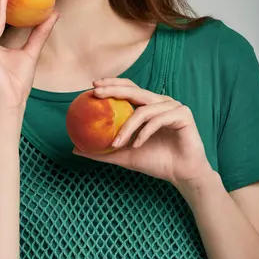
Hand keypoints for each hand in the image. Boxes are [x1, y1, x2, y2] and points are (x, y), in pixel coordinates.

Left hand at [72, 77, 213, 188]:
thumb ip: (102, 151)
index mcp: (148, 105)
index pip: (128, 88)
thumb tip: (75, 149)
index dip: (112, 84)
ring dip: (127, 127)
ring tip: (116, 143)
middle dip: (113, 89)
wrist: (182, 175)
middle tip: (96, 94)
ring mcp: (173, 106)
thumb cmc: (155, 161)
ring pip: (143, 110)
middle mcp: (160, 102)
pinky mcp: (183, 114)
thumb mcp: (123, 156)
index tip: (92, 87)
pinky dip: (145, 133)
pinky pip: (158, 119)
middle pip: (134, 90)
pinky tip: (137, 145)